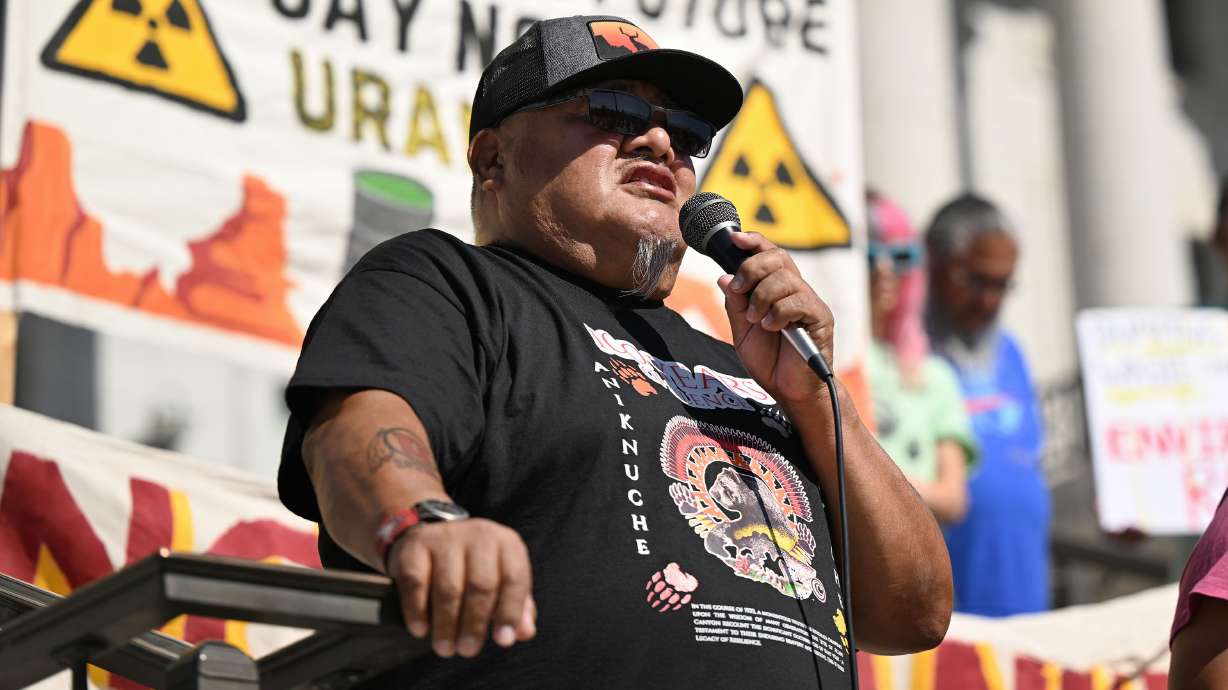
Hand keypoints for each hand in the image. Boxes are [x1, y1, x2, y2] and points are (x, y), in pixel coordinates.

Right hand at [386, 518, 536, 657]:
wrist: (434, 538)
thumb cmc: (475, 568)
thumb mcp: (502, 581)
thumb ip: (518, 607)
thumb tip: (524, 632)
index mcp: (507, 544)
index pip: (514, 579)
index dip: (510, 612)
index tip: (503, 641)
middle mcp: (479, 535)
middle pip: (481, 585)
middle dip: (475, 624)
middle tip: (467, 651)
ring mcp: (446, 537)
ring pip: (448, 587)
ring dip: (446, 624)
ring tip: (445, 648)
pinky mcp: (416, 545)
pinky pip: (416, 583)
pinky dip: (417, 611)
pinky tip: (421, 630)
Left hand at [717, 232, 834, 404]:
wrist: (790, 392)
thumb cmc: (770, 362)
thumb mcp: (743, 332)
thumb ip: (735, 305)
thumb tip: (723, 277)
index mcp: (777, 290)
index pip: (770, 254)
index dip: (755, 242)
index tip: (735, 238)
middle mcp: (796, 291)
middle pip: (778, 257)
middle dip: (752, 268)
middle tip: (739, 289)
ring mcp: (810, 303)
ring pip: (785, 279)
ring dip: (761, 297)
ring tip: (756, 320)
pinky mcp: (821, 319)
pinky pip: (798, 302)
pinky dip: (778, 312)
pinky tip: (772, 328)